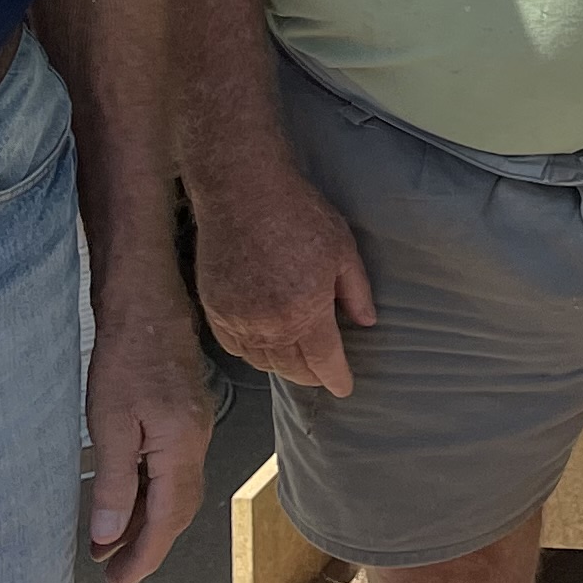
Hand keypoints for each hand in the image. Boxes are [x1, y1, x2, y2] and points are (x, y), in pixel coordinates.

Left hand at [83, 272, 213, 582]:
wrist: (147, 303)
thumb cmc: (125, 357)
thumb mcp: (110, 424)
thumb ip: (114, 483)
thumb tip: (110, 536)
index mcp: (181, 447)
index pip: (168, 519)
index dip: (144, 555)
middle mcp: (196, 442)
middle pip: (179, 510)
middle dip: (148, 545)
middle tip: (116, 574)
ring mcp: (195, 427)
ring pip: (177, 491)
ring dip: (148, 521)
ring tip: (113, 545)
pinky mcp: (185, 415)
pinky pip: (174, 469)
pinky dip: (152, 494)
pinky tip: (128, 498)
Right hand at [190, 155, 376, 396]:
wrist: (243, 194)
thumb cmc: (299, 215)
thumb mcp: (343, 249)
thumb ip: (356, 292)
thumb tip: (366, 322)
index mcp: (306, 313)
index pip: (324, 361)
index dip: (336, 378)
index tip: (345, 387)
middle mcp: (270, 326)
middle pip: (293, 368)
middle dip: (311, 376)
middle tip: (322, 376)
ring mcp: (239, 321)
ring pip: (263, 362)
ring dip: (283, 368)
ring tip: (297, 365)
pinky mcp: (215, 311)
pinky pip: (236, 348)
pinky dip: (253, 354)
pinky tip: (264, 348)